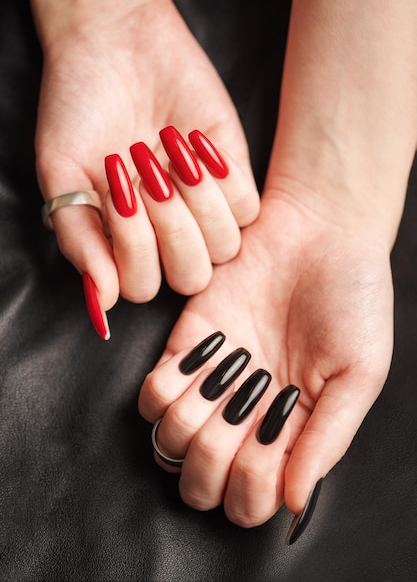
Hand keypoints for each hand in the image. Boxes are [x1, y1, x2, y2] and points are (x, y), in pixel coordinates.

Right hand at [34, 0, 257, 323]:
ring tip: (168, 152)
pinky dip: (221, 178)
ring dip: (197, 202)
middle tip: (146, 171)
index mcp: (125, 242)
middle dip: (171, 228)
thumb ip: (79, 239)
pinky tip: (194, 142)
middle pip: (191, 276)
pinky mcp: (233, 174)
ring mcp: (203, 207)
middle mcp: (167, 233)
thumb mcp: (62, 174)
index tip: (114, 192)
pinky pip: (248, 207)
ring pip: (225, 248)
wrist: (115, 44)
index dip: (134, 248)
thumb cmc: (80, 109)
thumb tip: (102, 302)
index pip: (143, 287)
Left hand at [138, 182, 392, 526]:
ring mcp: (212, 382)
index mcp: (290, 431)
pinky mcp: (186, 345)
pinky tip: (199, 367)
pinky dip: (165, 391)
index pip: (250, 500)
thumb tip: (293, 503)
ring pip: (169, 443)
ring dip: (190, 425)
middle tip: (243, 418)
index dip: (253, 488)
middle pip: (201, 482)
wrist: (318, 230)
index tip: (271, 446)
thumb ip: (328, 439)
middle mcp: (245, 414)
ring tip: (225, 385)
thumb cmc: (351, 297)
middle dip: (214, 463)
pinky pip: (151, 394)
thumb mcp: (359, 372)